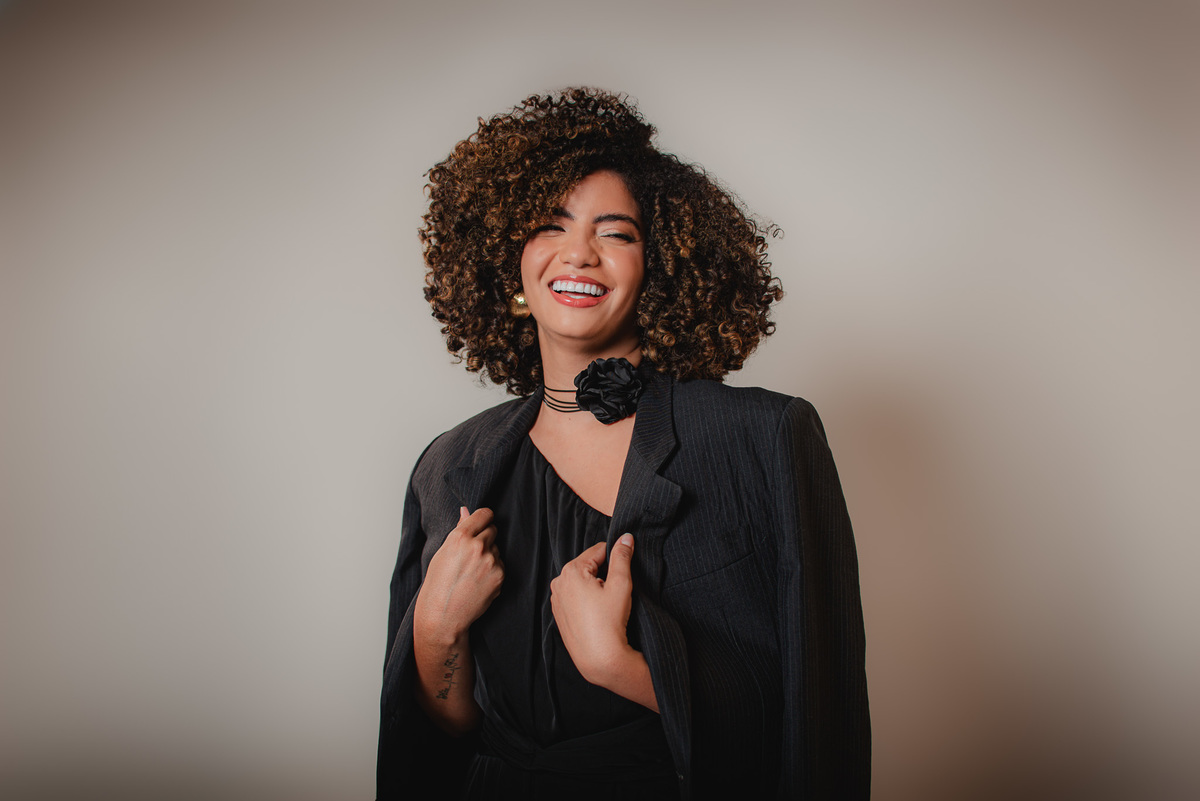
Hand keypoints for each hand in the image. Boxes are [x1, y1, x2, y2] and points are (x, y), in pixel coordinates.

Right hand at [415, 507, 503, 643]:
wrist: (444, 615)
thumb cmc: (438, 584)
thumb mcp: (442, 552)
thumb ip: (459, 530)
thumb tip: (466, 510)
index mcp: (460, 537)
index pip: (484, 514)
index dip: (483, 518)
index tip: (482, 522)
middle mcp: (477, 546)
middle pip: (492, 529)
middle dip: (485, 537)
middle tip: (472, 553)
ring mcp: (491, 561)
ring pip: (496, 548)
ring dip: (489, 555)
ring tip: (472, 571)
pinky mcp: (500, 575)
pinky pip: (500, 564)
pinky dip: (493, 570)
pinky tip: (478, 581)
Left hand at [551, 533, 637, 687]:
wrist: (599, 659)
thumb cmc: (609, 622)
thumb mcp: (621, 584)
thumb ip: (622, 557)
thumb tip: (625, 537)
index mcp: (571, 571)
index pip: (598, 551)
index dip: (615, 559)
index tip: (623, 573)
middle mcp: (558, 583)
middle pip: (589, 566)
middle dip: (604, 574)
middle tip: (615, 593)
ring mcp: (557, 600)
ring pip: (582, 583)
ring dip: (596, 588)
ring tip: (607, 606)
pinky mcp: (560, 615)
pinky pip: (576, 599)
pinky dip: (587, 601)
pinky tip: (598, 615)